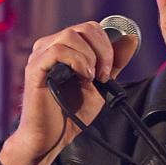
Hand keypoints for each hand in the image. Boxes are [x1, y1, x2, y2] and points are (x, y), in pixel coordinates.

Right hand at [0, 21, 133, 164]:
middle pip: (84, 28)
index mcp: (65, 47)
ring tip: (91, 78)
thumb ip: (115, 62)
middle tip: (104, 75)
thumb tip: (131, 39)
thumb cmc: (72, 112)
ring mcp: (41, 55)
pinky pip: (57, 50)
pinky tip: (81, 78)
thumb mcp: (101, 84)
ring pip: (70, 35)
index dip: (107, 44)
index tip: (110, 70)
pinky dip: (77, 62)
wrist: (53, 137)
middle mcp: (51, 46)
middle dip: (103, 50)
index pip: (90, 28)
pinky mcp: (34, 67)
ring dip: (89, 57)